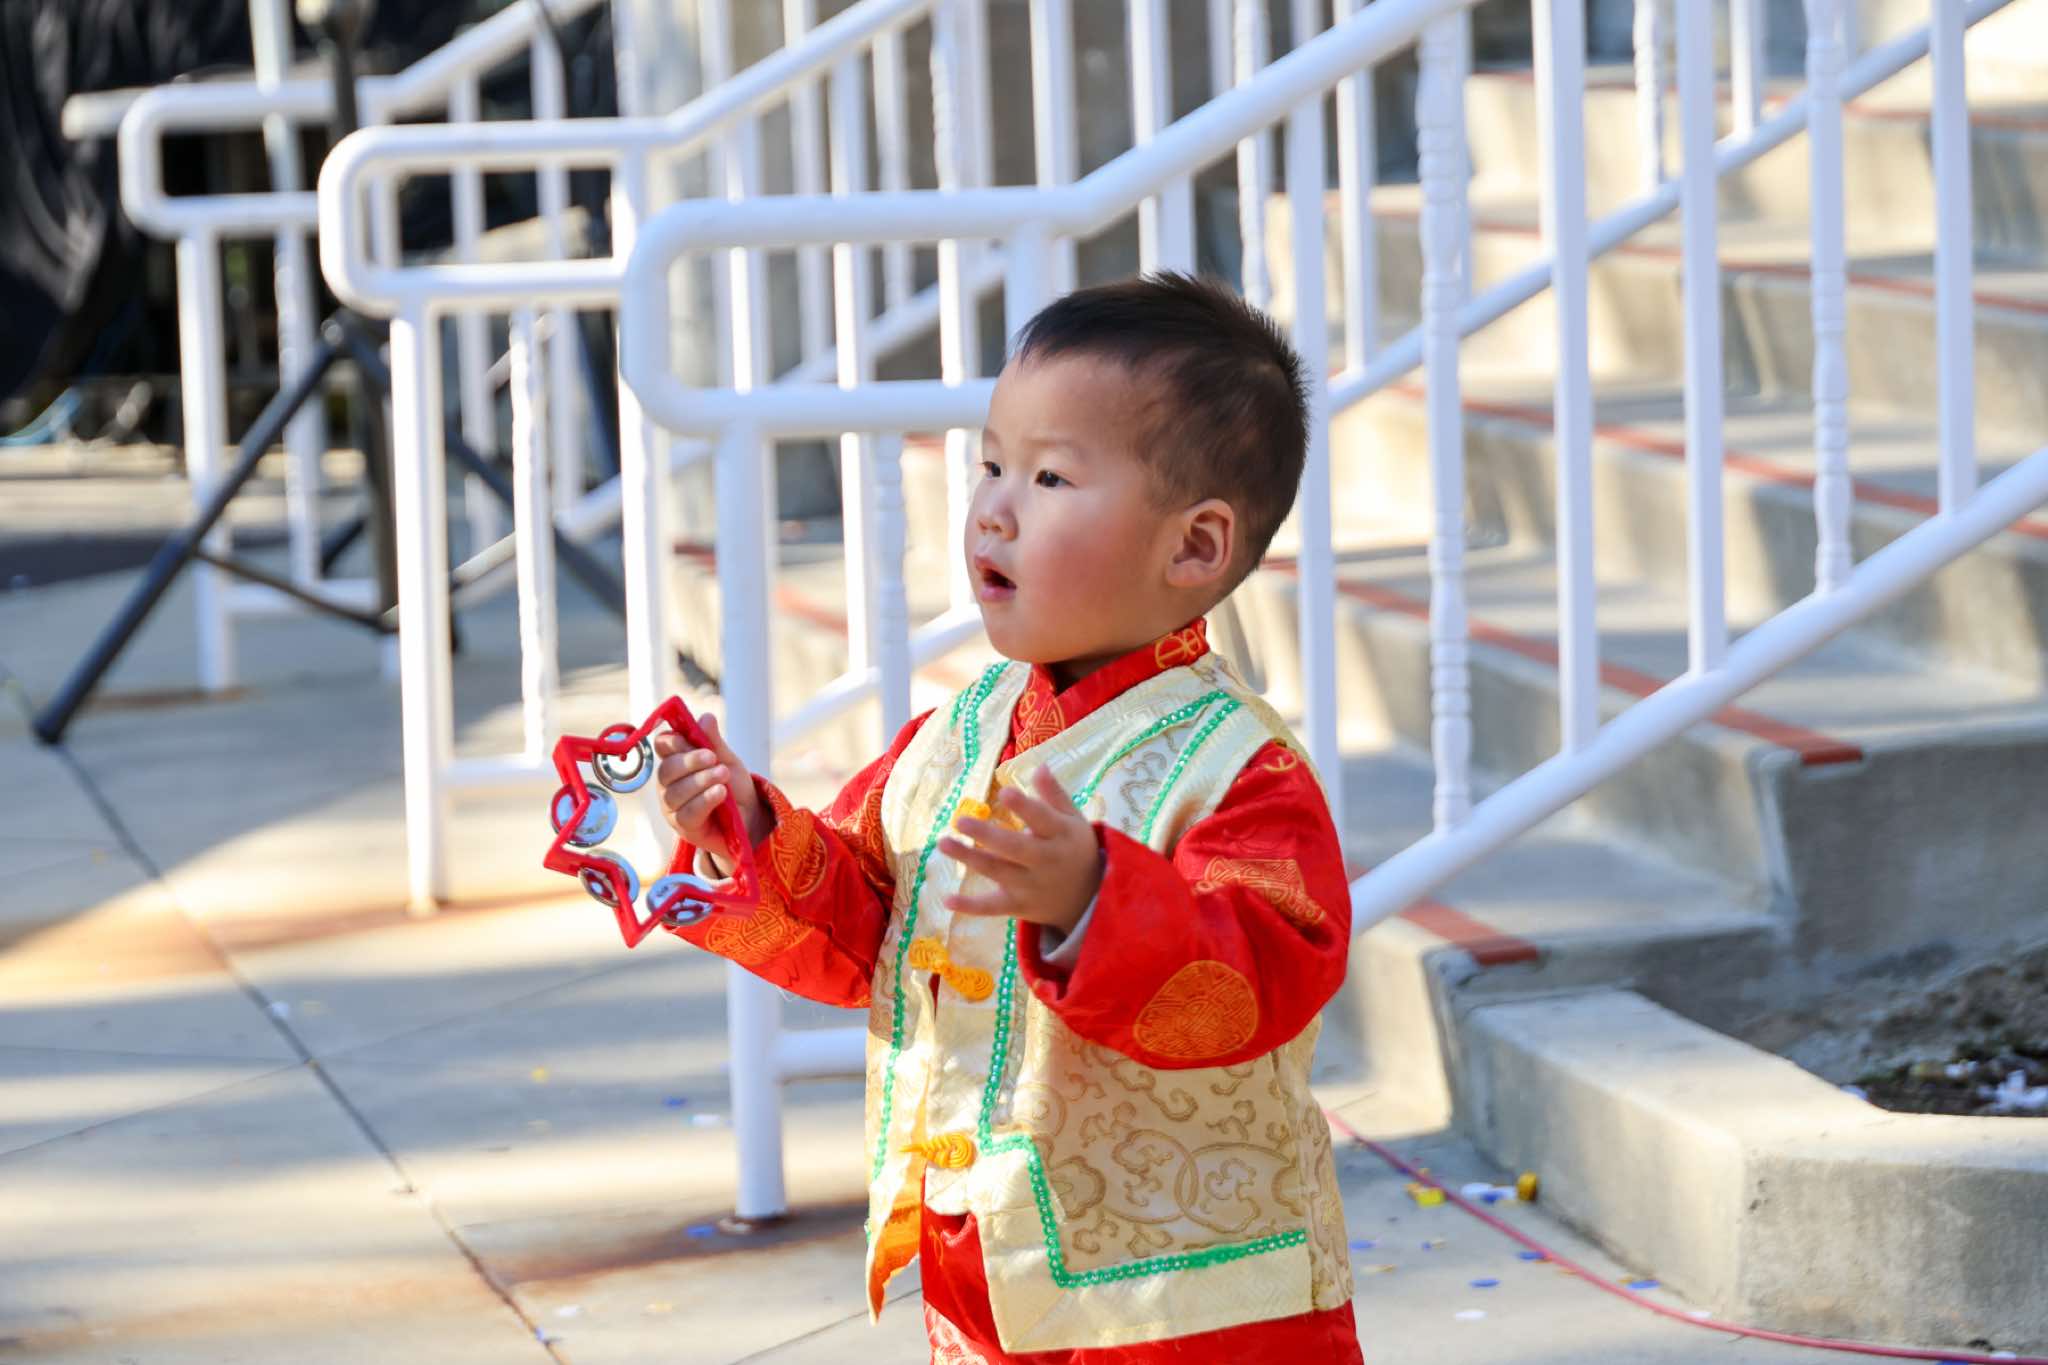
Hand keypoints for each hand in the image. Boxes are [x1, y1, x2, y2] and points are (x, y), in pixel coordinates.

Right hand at [652, 712, 769, 872]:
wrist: (750, 819)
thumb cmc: (734, 788)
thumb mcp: (728, 761)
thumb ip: (714, 742)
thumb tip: (706, 717)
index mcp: (677, 762)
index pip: (662, 746)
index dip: (672, 741)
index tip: (691, 738)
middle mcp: (669, 784)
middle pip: (667, 769)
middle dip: (690, 761)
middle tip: (713, 757)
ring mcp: (673, 807)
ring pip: (676, 792)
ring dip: (701, 781)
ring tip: (724, 774)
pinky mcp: (683, 827)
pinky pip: (687, 812)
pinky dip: (705, 800)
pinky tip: (720, 793)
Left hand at [937, 766, 1101, 933]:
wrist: (1087, 898)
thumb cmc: (1074, 848)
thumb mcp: (1073, 819)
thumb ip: (1054, 795)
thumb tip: (1039, 766)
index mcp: (1061, 834)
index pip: (1043, 819)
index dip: (1024, 807)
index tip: (1004, 792)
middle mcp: (1046, 861)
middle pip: (1015, 847)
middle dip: (987, 835)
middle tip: (960, 821)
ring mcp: (1031, 885)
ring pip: (998, 872)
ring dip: (969, 858)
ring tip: (942, 843)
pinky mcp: (1019, 906)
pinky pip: (993, 907)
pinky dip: (970, 907)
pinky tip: (947, 900)